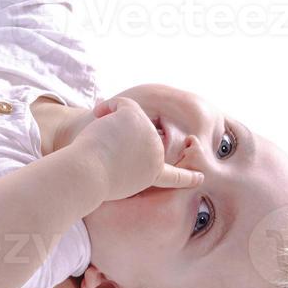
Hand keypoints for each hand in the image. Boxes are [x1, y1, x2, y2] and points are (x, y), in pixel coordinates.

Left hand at [75, 97, 204, 200]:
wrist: (87, 176)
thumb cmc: (90, 184)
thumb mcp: (115, 183)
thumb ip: (125, 169)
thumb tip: (118, 155)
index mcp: (152, 175)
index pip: (173, 177)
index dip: (187, 177)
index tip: (200, 177)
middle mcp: (156, 154)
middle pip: (135, 135)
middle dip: (116, 137)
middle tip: (100, 151)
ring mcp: (149, 135)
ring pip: (127, 118)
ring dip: (107, 125)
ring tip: (98, 143)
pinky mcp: (137, 118)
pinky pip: (121, 103)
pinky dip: (106, 107)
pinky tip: (98, 117)